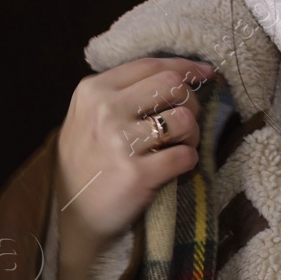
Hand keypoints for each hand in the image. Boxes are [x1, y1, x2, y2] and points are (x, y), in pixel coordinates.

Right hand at [54, 55, 216, 255]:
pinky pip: (186, 156)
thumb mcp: (88, 115)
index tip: (205, 73)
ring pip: (184, 119)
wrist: (75, 214)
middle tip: (186, 121)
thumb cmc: (88, 161)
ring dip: (192, 134)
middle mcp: (105, 111)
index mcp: (93, 90)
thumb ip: (122, 92)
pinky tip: (175, 167)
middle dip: (190, 101)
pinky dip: (189, 161)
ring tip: (178, 146)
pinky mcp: (138, 175)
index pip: (151, 65)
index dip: (185, 67)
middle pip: (172, 85)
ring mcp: (120, 143)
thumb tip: (180, 73)